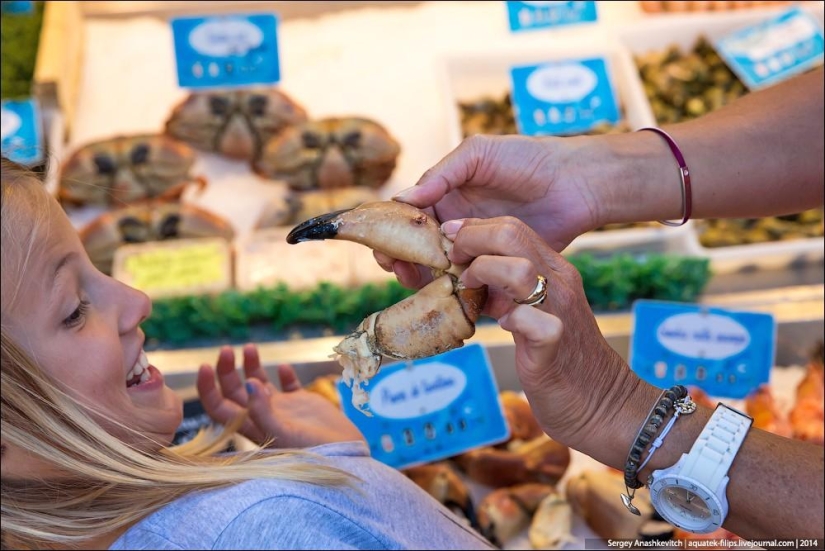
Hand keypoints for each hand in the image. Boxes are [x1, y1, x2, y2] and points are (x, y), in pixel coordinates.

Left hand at [197, 344, 364, 447]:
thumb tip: (248, 383)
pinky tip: (283, 368)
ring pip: (258, 384)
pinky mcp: (302, 403)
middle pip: (234, 391)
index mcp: (251, 428)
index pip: (219, 407)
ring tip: (250, 347)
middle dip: (226, 370)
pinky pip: (289, 385)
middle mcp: (262, 416)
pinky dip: (284, 374)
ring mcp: (282, 409)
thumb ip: (263, 410)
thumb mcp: (283, 434)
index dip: (207, 388)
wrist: (346, 457)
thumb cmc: (313, 452)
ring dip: (251, 365)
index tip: (203, 366)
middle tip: (228, 349)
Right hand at [384, 134, 602, 287]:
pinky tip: (451, 294)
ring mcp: (478, 246)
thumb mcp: (479, 155)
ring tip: (422, 284)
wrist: (576, 183)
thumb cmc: (528, 159)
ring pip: (441, 269)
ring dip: (427, 278)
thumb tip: (402, 199)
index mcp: (447, 195)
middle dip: (403, 261)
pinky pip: (472, 282)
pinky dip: (457, 290)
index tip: (383, 250)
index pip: (408, 218)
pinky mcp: (498, 266)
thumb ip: (441, 175)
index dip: (392, 234)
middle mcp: (458, 223)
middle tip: (400, 272)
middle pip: (418, 249)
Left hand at [445, 216, 640, 456]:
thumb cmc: (561, 362)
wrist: (604, 405)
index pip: (513, 228)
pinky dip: (510, 319)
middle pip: (512, 235)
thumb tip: (472, 278)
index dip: (475, 228)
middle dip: (472, 239)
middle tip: (453, 260)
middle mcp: (559, 284)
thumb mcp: (534, 315)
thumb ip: (510, 294)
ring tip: (471, 289)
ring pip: (520, 269)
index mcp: (554, 273)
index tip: (450, 238)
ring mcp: (560, 312)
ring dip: (485, 272)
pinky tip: (501, 326)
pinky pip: (533, 322)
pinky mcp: (555, 345)